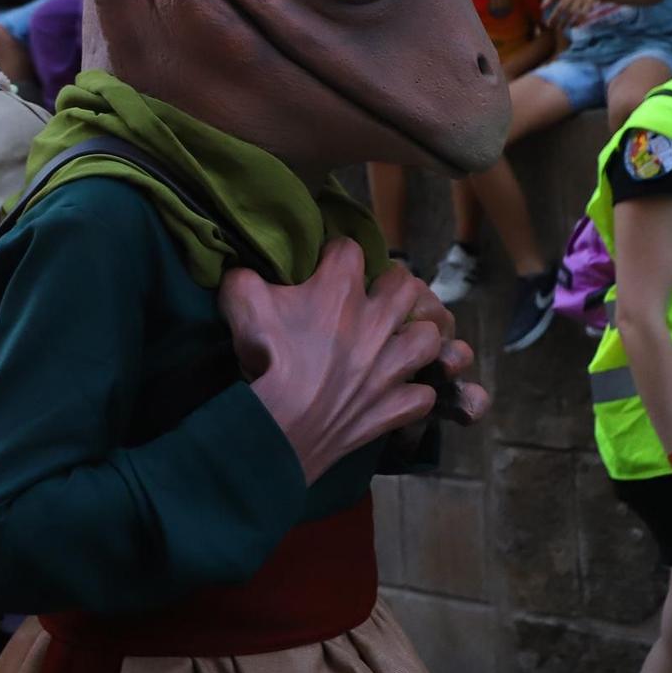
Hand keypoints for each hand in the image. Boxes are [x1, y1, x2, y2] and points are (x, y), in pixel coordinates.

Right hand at [221, 241, 478, 482]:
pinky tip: (396, 392)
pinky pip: (423, 395)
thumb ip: (244, 277)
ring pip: (430, 338)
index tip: (324, 264)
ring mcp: (393, 365)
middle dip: (393, 286)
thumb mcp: (241, 301)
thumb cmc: (267, 357)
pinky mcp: (396, 405)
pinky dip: (412, 393)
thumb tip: (243, 269)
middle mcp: (378, 320)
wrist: (286, 423)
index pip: (350, 249)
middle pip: (406, 286)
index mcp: (341, 289)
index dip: (335, 253)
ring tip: (397, 343)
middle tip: (373, 297)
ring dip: (416, 338)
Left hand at [544, 0, 612, 28]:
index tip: (542, 7)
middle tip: (549, 26)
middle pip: (563, 6)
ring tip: (560, 29)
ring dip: (565, 21)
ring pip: (572, 12)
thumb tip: (541, 6)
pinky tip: (572, 26)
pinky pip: (584, 14)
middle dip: (555, 16)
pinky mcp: (589, 3)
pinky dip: (578, 21)